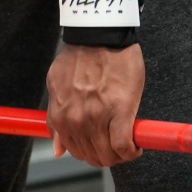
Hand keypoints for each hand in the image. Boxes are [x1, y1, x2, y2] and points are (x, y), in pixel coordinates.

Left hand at [46, 43, 144, 166]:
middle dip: (105, 155)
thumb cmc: (80, 55)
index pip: (74, 151)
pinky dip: (132, 151)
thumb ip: (55, 118)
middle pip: (93, 156)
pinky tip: (136, 145)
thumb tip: (58, 149)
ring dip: (119, 155)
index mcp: (62, 115)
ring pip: (109, 155)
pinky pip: (124, 146)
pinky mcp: (121, 113)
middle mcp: (77, 120)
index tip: (99, 147)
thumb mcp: (57, 85)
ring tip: (127, 144)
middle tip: (115, 144)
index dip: (89, 153)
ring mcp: (98, 118)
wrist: (99, 34)